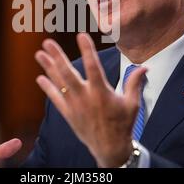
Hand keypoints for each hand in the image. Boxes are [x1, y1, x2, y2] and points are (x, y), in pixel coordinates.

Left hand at [35, 32, 146, 166]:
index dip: (87, 50)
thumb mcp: (132, 104)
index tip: (81, 35)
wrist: (110, 149)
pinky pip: (55, 99)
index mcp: (101, 92)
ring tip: (39, 54)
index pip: (93, 66)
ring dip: (48, 68)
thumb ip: (134, 83)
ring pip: (59, 83)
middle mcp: (85, 97)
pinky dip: (48, 88)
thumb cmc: (123, 124)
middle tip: (47, 42)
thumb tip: (144, 67)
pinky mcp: (68, 114)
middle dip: (57, 56)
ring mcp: (74, 106)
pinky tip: (40, 78)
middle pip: (68, 73)